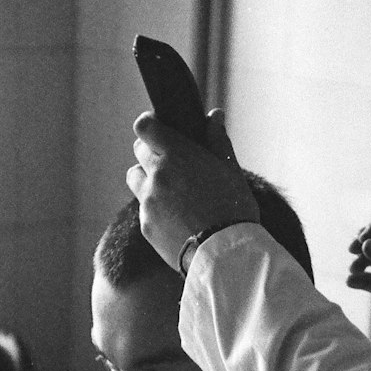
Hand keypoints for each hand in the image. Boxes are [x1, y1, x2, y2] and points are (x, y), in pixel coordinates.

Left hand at [126, 108, 258, 270]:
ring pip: (135, 178)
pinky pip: (143, 208)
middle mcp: (156, 175)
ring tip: (171, 191)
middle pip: (138, 151)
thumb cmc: (234, 209)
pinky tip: (176, 218)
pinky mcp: (146, 226)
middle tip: (172, 162)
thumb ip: (217, 140)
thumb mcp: (231, 170)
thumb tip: (213, 116)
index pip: (144, 126)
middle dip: (152, 152)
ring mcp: (148, 202)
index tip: (158, 128)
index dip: (149, 125)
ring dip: (147, 179)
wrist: (225, 255)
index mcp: (177, 155)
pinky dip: (154, 208)